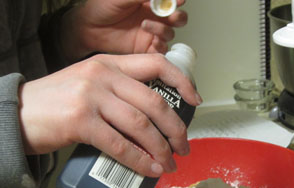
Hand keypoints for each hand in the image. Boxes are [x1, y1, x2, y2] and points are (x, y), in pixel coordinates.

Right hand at [18, 53, 201, 176]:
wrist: (17, 113)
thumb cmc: (57, 102)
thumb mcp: (89, 84)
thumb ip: (117, 93)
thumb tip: (152, 122)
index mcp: (109, 64)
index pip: (156, 63)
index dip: (181, 82)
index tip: (195, 101)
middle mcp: (103, 75)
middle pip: (154, 102)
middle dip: (176, 129)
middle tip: (184, 147)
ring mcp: (91, 97)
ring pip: (141, 125)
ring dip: (161, 149)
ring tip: (169, 164)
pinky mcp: (80, 122)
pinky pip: (120, 145)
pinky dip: (139, 161)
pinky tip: (150, 170)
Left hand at [61, 0, 187, 61]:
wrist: (88, 28)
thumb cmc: (101, 8)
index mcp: (151, 1)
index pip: (173, 0)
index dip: (178, 0)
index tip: (177, 0)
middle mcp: (155, 17)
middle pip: (179, 18)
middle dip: (177, 16)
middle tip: (169, 14)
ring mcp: (152, 34)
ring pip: (171, 33)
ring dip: (163, 29)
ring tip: (146, 24)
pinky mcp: (147, 49)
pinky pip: (162, 50)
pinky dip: (160, 45)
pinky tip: (151, 39)